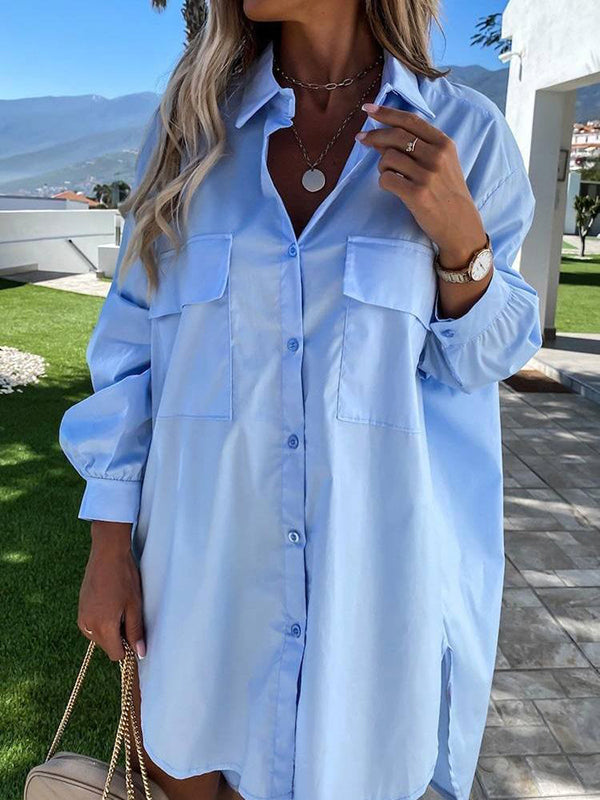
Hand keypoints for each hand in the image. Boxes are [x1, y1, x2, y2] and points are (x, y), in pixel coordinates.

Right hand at [78, 521, 145, 661]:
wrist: (107, 554)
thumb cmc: (124, 578)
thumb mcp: (134, 605)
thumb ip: (135, 631)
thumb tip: (140, 653)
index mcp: (104, 627)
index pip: (116, 654)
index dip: (128, 649)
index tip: (135, 637)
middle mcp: (88, 626)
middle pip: (107, 646)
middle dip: (119, 638)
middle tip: (129, 616)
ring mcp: (82, 617)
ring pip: (99, 637)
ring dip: (110, 630)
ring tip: (119, 608)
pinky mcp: (80, 609)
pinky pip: (91, 626)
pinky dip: (101, 622)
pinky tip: (110, 604)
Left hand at [356, 104, 486, 268]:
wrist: (460, 226)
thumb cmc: (448, 195)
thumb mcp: (443, 165)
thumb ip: (419, 148)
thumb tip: (383, 135)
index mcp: (444, 144)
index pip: (410, 120)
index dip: (386, 113)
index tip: (368, 109)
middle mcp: (437, 156)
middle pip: (395, 135)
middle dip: (374, 135)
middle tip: (361, 139)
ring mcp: (427, 175)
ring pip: (388, 157)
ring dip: (382, 165)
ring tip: (390, 174)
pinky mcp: (417, 194)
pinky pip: (386, 179)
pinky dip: (384, 182)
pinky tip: (392, 187)